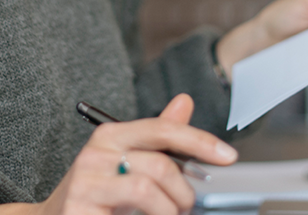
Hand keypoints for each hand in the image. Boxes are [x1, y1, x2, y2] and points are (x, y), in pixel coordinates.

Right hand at [0, 95, 236, 214]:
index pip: (163, 129)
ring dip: (170, 210)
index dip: (200, 141)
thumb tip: (184, 102)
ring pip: (149, 189)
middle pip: (162, 164)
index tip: (228, 156)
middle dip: (184, 192)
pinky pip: (133, 210)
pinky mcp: (80, 206)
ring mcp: (86, 181)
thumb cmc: (95, 195)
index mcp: (111, 135)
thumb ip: (158, 139)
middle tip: (184, 208)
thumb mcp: (128, 163)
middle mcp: (96, 153)